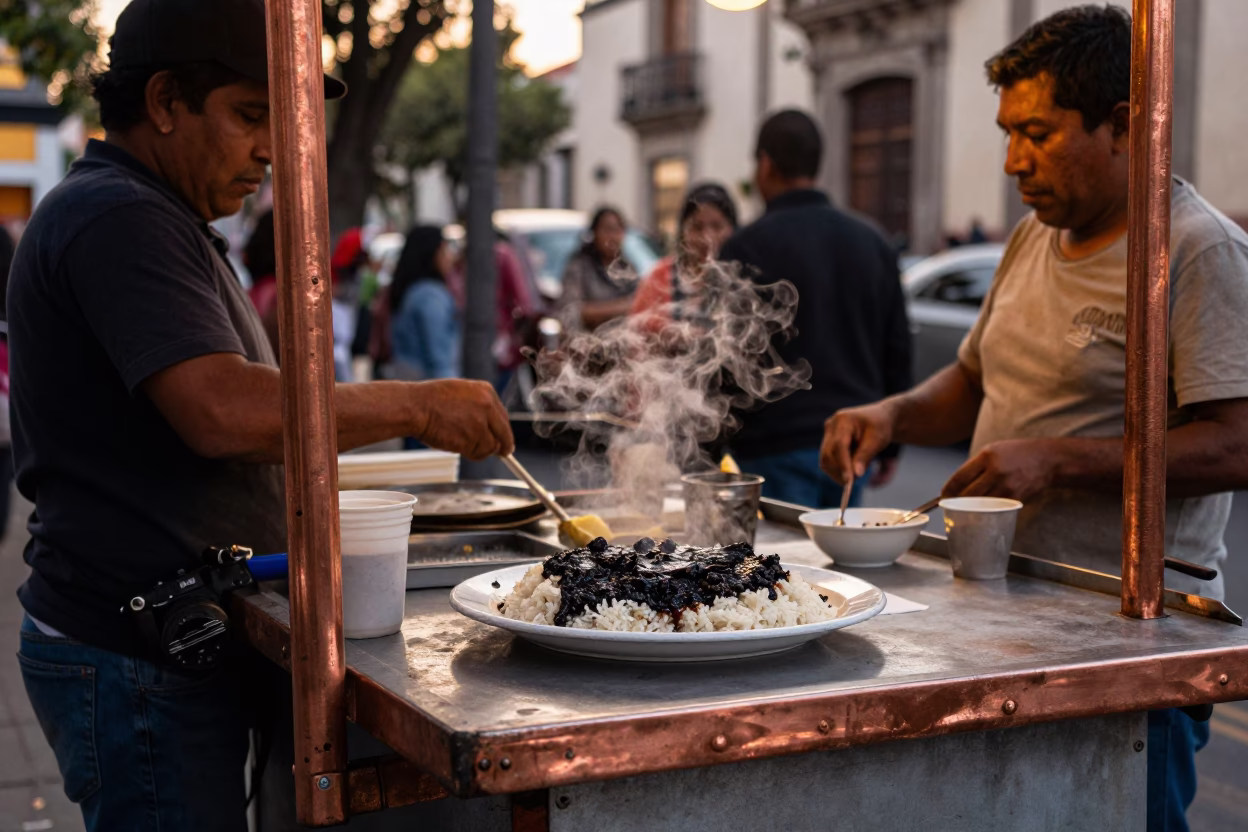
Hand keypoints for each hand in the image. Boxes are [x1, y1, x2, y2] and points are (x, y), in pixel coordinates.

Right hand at [410, 380, 514, 460]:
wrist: (415, 406)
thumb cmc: (430, 401)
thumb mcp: (461, 394)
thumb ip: (478, 408)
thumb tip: (489, 426)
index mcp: (486, 391)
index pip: (503, 418)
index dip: (502, 433)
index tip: (504, 442)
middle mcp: (488, 406)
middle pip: (504, 434)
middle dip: (500, 447)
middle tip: (500, 454)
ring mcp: (482, 423)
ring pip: (491, 447)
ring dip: (479, 450)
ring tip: (460, 442)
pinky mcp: (474, 438)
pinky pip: (478, 453)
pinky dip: (470, 454)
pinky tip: (456, 445)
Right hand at [820, 402, 896, 484]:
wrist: (877, 418)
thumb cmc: (879, 427)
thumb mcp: (877, 440)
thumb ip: (865, 456)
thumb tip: (856, 474)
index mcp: (843, 419)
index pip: (839, 445)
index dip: (843, 464)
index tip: (849, 480)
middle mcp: (831, 425)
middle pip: (828, 454)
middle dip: (839, 471)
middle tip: (852, 483)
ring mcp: (827, 434)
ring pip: (825, 460)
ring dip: (836, 472)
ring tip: (853, 476)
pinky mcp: (827, 442)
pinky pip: (827, 460)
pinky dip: (837, 469)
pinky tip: (849, 471)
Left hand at [941, 439, 1057, 501]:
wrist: (1047, 459)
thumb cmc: (1017, 453)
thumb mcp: (993, 450)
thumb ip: (975, 465)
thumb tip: (957, 484)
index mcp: (987, 456)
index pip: (960, 477)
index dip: (948, 489)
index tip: (943, 495)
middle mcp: (996, 471)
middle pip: (968, 494)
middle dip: (957, 501)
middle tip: (952, 504)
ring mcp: (1007, 486)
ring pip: (980, 504)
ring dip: (970, 508)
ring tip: (966, 508)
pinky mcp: (1016, 498)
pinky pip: (995, 508)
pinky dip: (987, 510)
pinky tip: (984, 509)